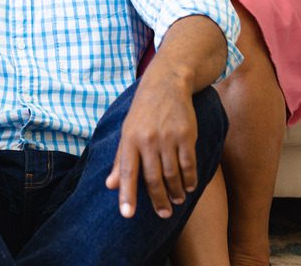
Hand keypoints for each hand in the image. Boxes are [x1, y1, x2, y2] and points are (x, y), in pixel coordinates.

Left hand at [104, 73, 198, 218]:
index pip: (126, 172)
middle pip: (153, 178)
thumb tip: (110, 185)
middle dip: (158, 200)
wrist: (166, 84)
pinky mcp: (186, 135)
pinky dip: (190, 179)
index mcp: (129, 139)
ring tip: (177, 201)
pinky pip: (189, 164)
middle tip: (164, 214)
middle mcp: (147, 140)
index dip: (126, 194)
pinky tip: (189, 187)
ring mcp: (168, 137)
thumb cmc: (143, 112)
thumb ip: (120, 160)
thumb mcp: (127, 131)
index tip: (127, 214)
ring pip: (172, 174)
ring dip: (175, 192)